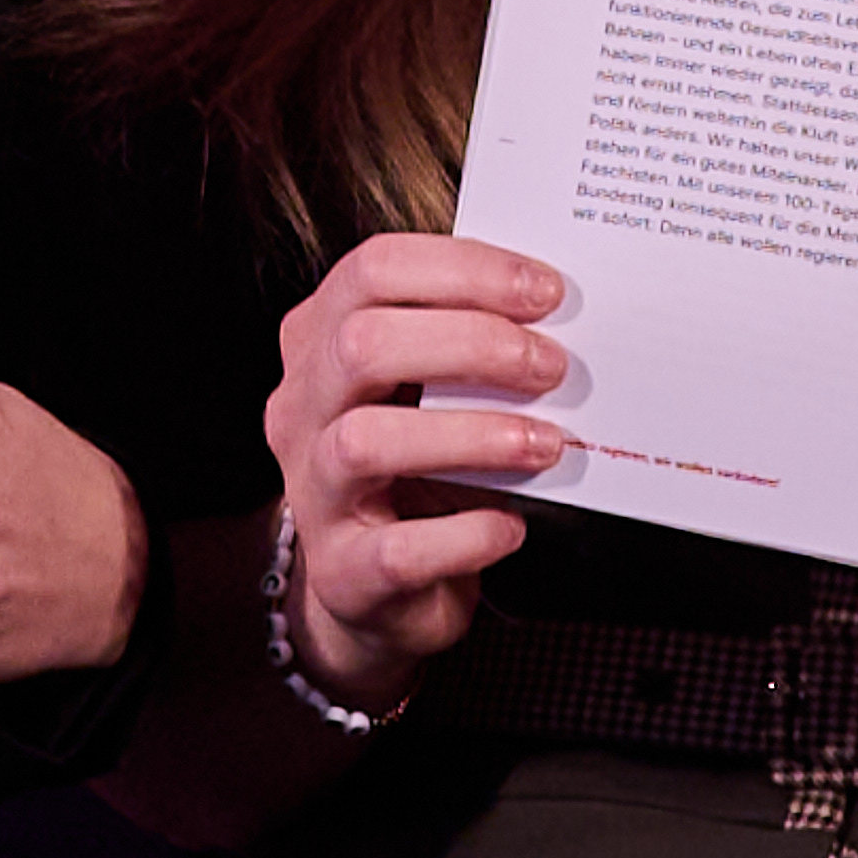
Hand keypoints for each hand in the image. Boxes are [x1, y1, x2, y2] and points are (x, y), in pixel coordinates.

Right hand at [263, 234, 571, 720]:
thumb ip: (464, 342)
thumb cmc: (415, 467)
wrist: (373, 587)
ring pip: (366, 442)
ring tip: (545, 444)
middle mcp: (300, 408)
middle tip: (552, 366)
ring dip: (471, 436)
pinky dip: (467, 534)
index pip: (373, 270)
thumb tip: (557, 314)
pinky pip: (399, 551)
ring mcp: (312, 491)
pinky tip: (509, 527)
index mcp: (319, 341)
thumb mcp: (425, 389)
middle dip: (472, 344)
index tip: (546, 292)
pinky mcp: (343, 572)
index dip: (465, 271)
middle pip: (361, 344)